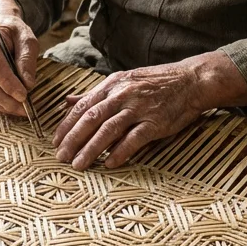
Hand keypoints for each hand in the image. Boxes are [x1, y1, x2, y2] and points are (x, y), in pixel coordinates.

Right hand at [0, 0, 39, 115]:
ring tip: (17, 109)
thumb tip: (28, 84)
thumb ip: (27, 59)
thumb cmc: (11, 32)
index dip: (9, 83)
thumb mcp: (26, 38)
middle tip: (23, 108)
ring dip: (0, 105)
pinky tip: (6, 105)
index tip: (24, 96)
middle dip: (5, 99)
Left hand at [53, 51, 246, 169]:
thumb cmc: (155, 82)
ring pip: (108, 130)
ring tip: (78, 164)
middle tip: (61, 157)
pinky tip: (109, 163)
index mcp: (111, 85)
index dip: (67, 125)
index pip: (82, 107)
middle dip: (73, 139)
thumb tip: (68, 101)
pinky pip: (134, 138)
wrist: (191, 80)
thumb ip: (95, 93)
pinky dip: (120, 151)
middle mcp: (122, 95)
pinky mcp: (155, 122)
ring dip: (91, 149)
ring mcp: (139, 108)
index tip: (55, 142)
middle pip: (91, 119)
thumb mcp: (122, 81)